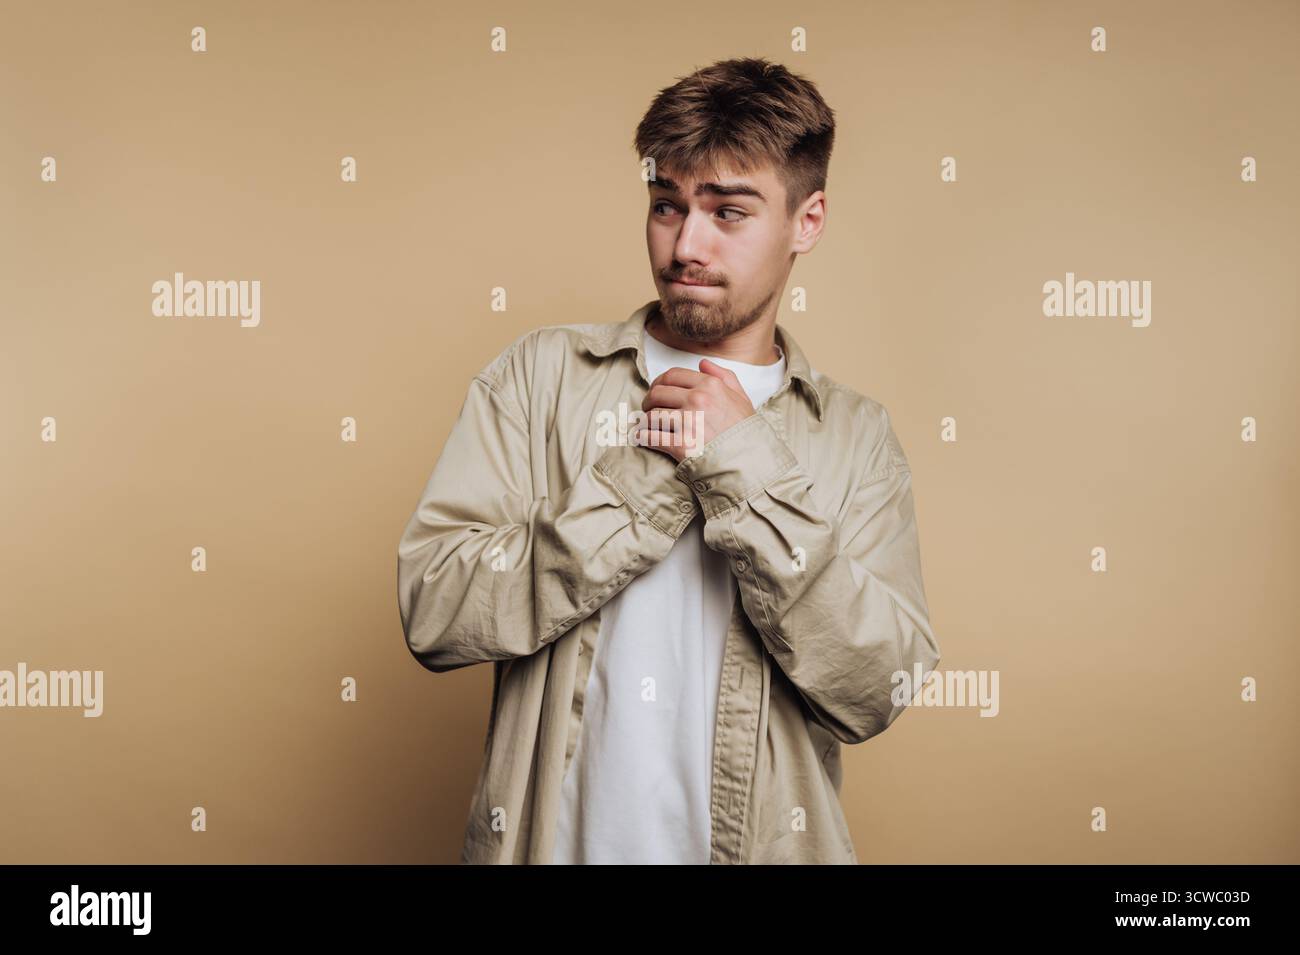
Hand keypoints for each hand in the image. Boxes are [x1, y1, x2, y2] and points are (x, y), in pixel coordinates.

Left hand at [635, 358, 754, 463]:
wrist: (751, 462)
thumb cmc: (746, 431)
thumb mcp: (742, 397)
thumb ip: (724, 376)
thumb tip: (703, 364)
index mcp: (710, 385)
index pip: (672, 375)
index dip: (659, 382)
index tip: (656, 390)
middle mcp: (697, 400)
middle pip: (657, 393)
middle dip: (648, 400)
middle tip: (648, 408)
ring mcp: (688, 422)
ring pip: (652, 415)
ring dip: (645, 421)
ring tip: (647, 425)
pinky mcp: (681, 445)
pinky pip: (651, 437)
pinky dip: (643, 438)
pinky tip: (644, 439)